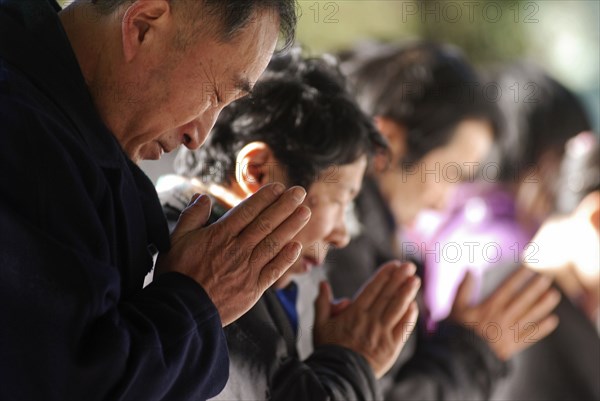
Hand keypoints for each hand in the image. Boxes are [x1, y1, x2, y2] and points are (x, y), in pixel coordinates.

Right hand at [156, 183, 310, 325]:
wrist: (181, 309)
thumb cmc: (177, 274)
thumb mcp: (177, 239)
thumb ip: (192, 216)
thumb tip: (202, 197)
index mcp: (220, 235)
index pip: (248, 211)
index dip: (265, 198)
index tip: (279, 187)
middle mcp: (237, 249)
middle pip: (266, 223)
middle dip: (285, 206)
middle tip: (300, 192)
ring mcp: (247, 269)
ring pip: (274, 243)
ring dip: (291, 226)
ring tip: (305, 212)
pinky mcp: (253, 288)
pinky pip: (274, 270)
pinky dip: (286, 258)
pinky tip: (297, 246)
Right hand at [313, 261, 419, 378]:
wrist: (339, 376)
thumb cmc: (329, 350)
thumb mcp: (320, 325)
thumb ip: (322, 303)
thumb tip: (323, 284)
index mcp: (354, 313)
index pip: (372, 289)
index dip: (384, 275)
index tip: (393, 265)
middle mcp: (370, 320)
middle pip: (387, 295)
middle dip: (398, 279)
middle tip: (409, 266)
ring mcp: (382, 334)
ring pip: (397, 308)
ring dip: (407, 293)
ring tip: (415, 280)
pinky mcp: (391, 347)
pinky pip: (403, 328)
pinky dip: (409, 316)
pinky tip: (413, 306)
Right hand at [450, 268, 560, 360]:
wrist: (464, 358)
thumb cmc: (459, 331)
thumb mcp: (456, 308)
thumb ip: (464, 288)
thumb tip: (470, 270)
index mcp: (489, 307)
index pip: (508, 288)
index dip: (519, 277)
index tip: (529, 268)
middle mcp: (503, 317)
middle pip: (523, 300)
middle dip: (536, 288)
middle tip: (548, 277)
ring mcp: (510, 332)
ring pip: (530, 316)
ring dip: (543, 305)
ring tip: (554, 296)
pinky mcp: (513, 345)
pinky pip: (531, 335)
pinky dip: (542, 328)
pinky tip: (552, 321)